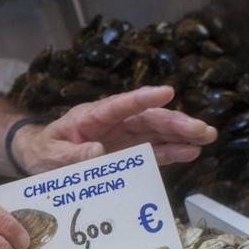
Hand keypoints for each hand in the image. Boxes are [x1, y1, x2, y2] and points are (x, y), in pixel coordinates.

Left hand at [15, 85, 216, 172]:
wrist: (41, 156)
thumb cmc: (44, 151)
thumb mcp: (51, 155)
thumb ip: (72, 154)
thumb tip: (97, 152)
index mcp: (91, 116)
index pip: (121, 104)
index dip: (144, 98)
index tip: (166, 92)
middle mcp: (113, 122)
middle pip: (147, 118)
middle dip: (175, 122)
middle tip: (201, 129)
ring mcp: (123, 135)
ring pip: (156, 131)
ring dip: (181, 134)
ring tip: (206, 136)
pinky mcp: (128, 150)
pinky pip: (153, 149)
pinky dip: (171, 151)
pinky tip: (192, 152)